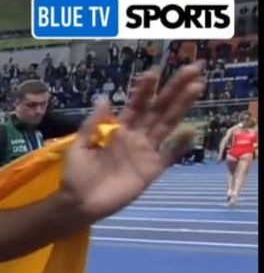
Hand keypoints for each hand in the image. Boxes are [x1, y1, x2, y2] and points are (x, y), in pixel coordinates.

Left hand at [60, 63, 203, 221]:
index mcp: (118, 129)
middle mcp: (136, 137)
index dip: (145, 89)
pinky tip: (189, 130)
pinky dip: (179, 144)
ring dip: (181, 107)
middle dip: (174, 89)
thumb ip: (92, 124)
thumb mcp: (79, 146)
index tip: (155, 71)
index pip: (136, 104)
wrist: (79, 203)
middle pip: (158, 109)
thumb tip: (103, 98)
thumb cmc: (76, 175)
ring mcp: (145, 152)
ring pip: (167, 125)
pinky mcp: (151, 170)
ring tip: (196, 87)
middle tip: (193, 69)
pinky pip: (169, 155)